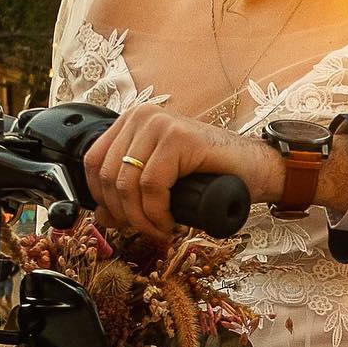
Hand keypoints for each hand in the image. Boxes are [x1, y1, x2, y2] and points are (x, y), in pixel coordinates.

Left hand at [82, 105, 283, 237]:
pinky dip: (158, 212)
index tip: (119, 220)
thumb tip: (100, 215)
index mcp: (132, 122)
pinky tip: (171, 221)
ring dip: (143, 218)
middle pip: (108, 176)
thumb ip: (129, 191)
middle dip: (124, 214)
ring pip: (128, 184)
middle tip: (146, 229)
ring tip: (161, 229)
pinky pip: (152, 186)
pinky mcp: (179, 138)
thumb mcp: (160, 181)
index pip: (93, 162)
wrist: (254, 169)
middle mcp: (142, 116)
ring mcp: (161, 124)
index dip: (100, 198)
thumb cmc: (210, 175)